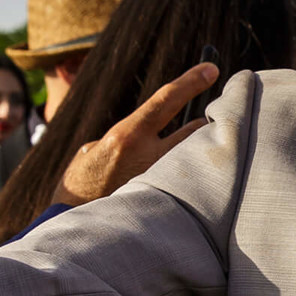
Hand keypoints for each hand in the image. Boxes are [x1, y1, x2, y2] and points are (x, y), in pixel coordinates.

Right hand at [53, 63, 219, 206]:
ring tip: (206, 147)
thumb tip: (153, 139)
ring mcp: (160, 181)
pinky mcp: (164, 203)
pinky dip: (186, 177)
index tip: (212, 70)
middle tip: (222, 114)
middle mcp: (148, 157)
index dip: (190, 82)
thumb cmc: (79, 186)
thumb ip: (126, 141)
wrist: (72, 226)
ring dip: (198, 151)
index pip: (166, 100)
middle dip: (207, 123)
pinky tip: (192, 184)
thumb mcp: (94, 153)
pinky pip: (183, 182)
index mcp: (126, 136)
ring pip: (191, 157)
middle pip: (193, 132)